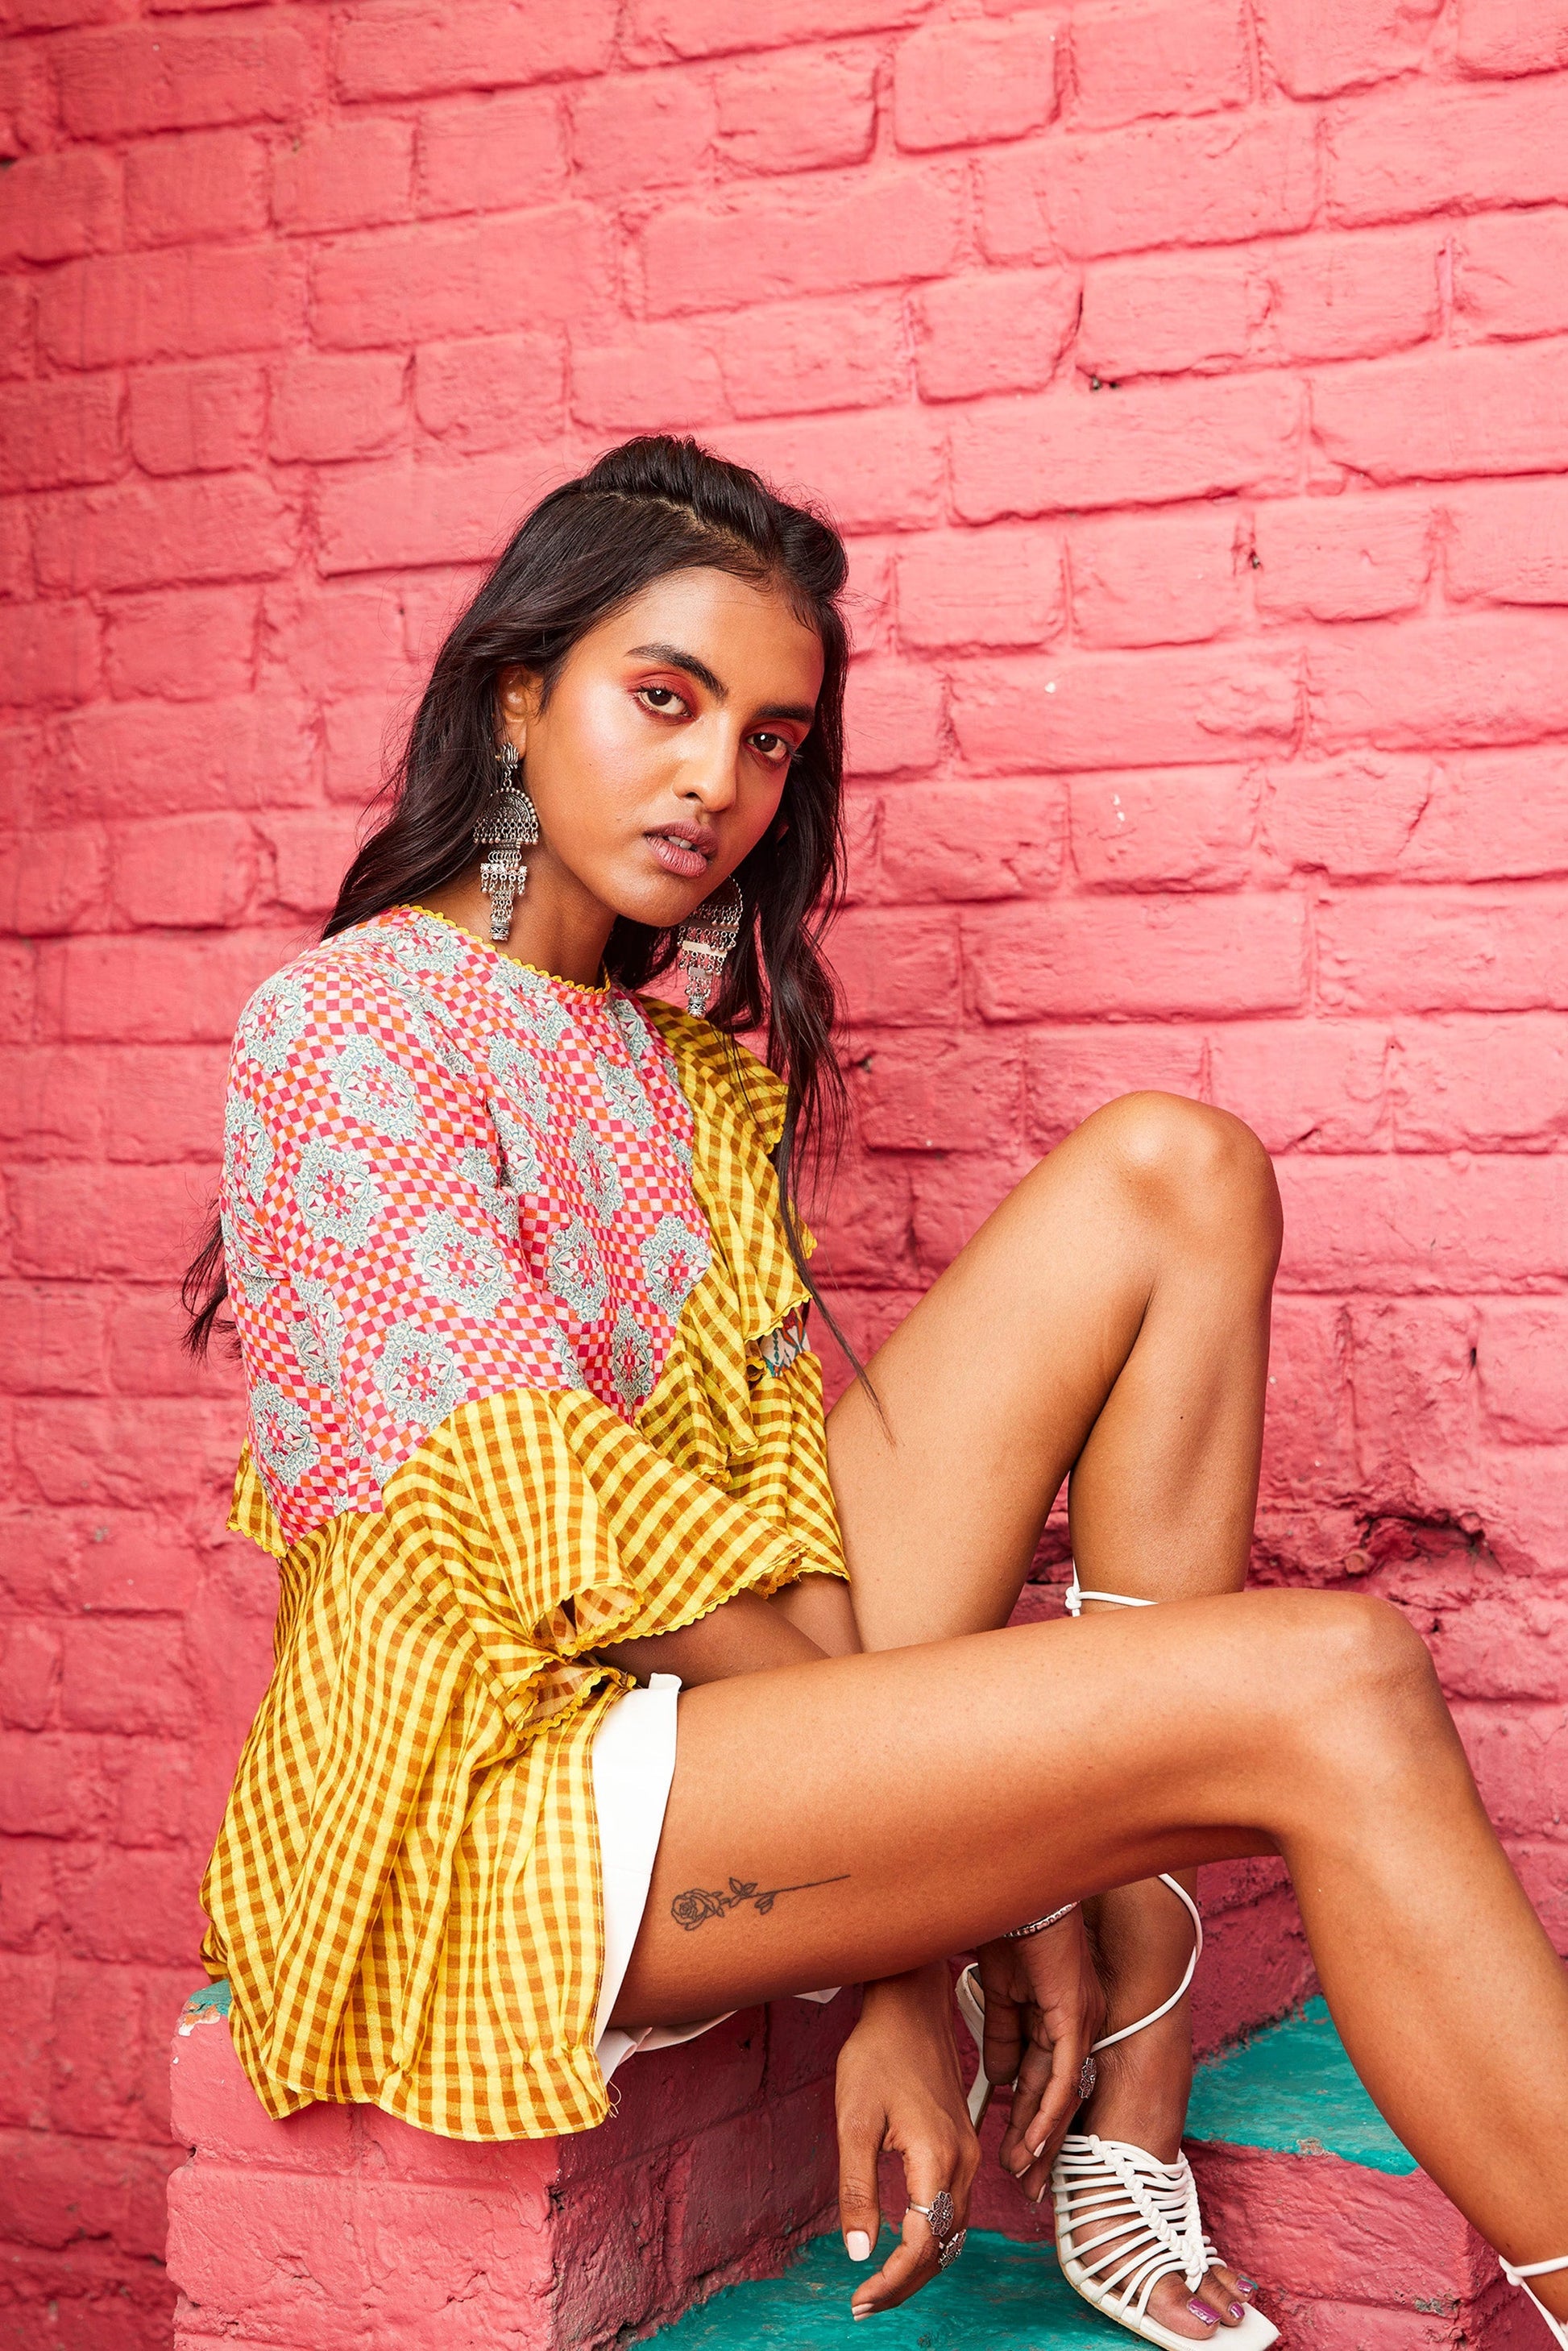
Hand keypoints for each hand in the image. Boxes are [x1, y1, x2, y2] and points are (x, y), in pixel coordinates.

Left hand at [835, 1963, 979, 2318]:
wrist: (909, 2006)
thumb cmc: (876, 2054)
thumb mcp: (853, 2120)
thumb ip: (856, 2190)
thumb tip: (859, 2253)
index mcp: (937, 2157)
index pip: (923, 2244)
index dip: (892, 2282)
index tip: (859, 2300)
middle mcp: (963, 2161)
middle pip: (944, 2246)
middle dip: (906, 2283)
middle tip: (865, 2304)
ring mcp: (968, 2153)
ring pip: (953, 2230)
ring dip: (921, 2263)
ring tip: (880, 2282)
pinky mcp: (963, 2144)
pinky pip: (955, 2206)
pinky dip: (933, 2235)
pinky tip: (904, 2239)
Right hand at [976, 1908, 1106, 2202]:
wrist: (1015, 1891)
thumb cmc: (1006, 1930)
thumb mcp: (998, 1995)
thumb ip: (1001, 2037)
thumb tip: (998, 2079)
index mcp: (1060, 2016)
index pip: (1045, 2080)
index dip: (1028, 2118)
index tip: (1012, 2151)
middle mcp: (1077, 2024)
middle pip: (1059, 2096)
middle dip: (1040, 2142)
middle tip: (1026, 2181)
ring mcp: (1079, 2021)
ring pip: (1065, 2093)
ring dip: (1043, 2136)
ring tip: (1026, 2172)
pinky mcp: (1074, 2017)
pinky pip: (1066, 2075)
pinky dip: (1050, 2110)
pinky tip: (1034, 2138)